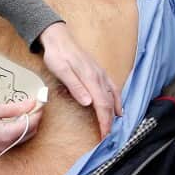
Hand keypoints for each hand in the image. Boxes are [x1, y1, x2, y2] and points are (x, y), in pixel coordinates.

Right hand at [0, 99, 42, 150]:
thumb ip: (16, 108)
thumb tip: (32, 103)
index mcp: (7, 134)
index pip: (31, 123)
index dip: (38, 111)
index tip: (41, 100)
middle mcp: (7, 144)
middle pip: (31, 132)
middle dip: (36, 118)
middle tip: (36, 104)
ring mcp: (2, 146)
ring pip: (24, 136)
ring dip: (29, 123)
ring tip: (28, 109)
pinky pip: (16, 138)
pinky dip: (21, 128)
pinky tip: (18, 117)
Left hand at [38, 22, 122, 138]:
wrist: (58, 38)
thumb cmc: (57, 55)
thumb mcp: (61, 71)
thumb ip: (75, 87)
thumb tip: (88, 103)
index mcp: (91, 78)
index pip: (102, 105)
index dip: (105, 121)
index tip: (105, 134)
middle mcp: (99, 76)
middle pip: (109, 103)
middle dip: (110, 121)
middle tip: (108, 135)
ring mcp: (101, 74)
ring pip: (114, 95)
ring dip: (115, 111)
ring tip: (115, 125)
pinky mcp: (99, 72)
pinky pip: (113, 88)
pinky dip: (117, 99)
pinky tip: (117, 105)